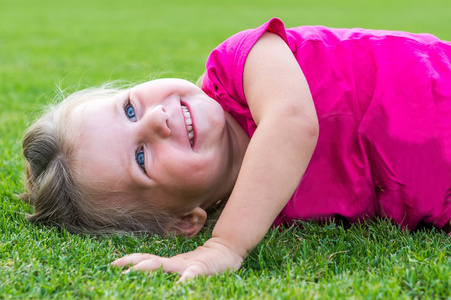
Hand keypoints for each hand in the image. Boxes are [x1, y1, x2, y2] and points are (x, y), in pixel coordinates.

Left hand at [111, 238, 243, 281]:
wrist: (227, 252)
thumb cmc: (204, 265)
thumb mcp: (183, 268)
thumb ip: (167, 270)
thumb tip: (148, 271)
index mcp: (169, 263)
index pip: (145, 259)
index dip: (129, 260)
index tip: (110, 265)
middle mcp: (175, 263)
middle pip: (150, 262)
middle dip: (132, 266)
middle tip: (114, 271)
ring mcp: (187, 265)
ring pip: (164, 266)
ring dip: (147, 269)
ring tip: (132, 273)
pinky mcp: (201, 269)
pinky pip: (191, 276)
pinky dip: (183, 281)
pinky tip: (178, 287)